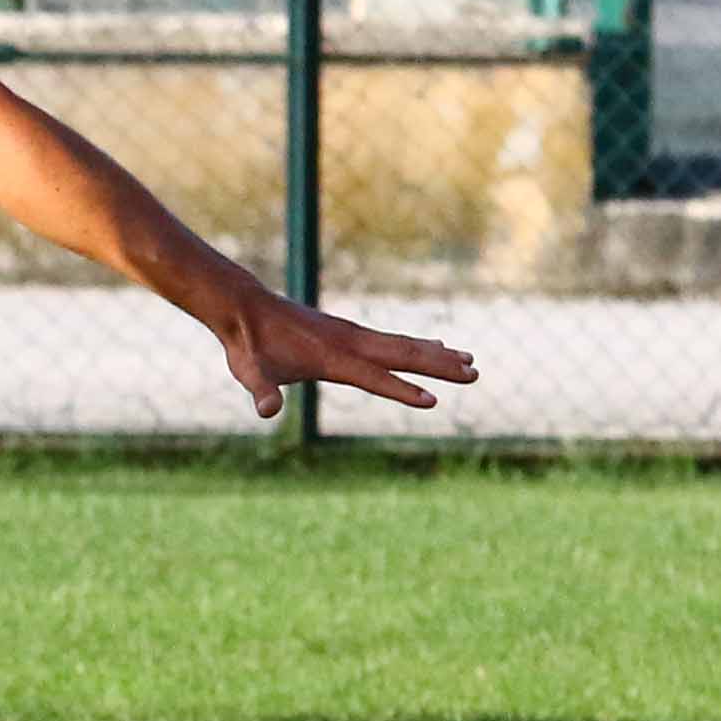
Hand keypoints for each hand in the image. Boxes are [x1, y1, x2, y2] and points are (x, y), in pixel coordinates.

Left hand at [209, 284, 479, 417]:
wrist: (244, 308)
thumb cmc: (248, 346)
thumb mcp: (249, 371)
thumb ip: (261, 391)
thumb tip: (266, 411)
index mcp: (330, 357)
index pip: (373, 377)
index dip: (400, 390)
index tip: (433, 400)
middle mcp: (348, 342)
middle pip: (403, 355)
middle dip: (439, 367)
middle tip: (475, 374)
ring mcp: (351, 334)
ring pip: (403, 345)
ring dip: (437, 355)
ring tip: (470, 362)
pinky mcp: (349, 333)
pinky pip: (392, 340)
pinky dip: (419, 344)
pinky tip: (437, 346)